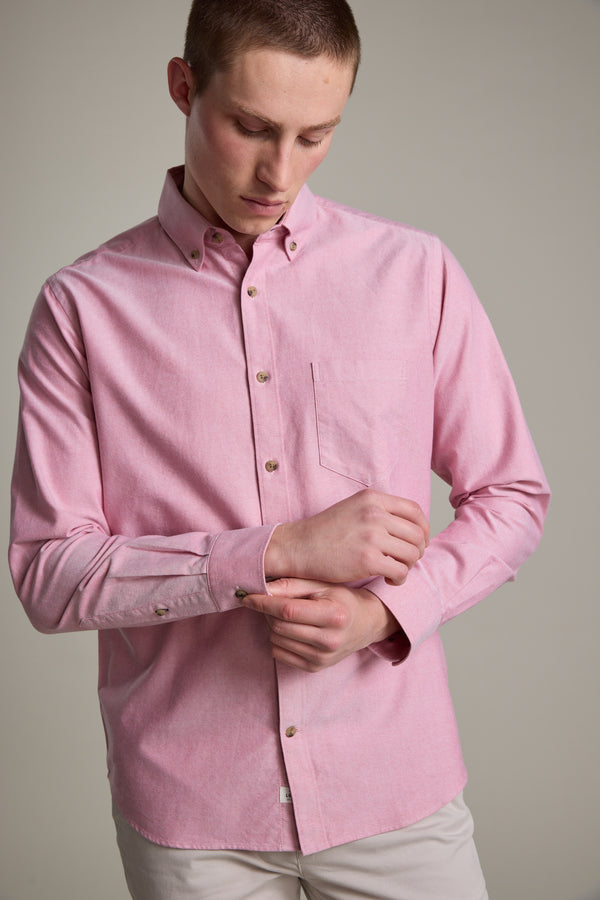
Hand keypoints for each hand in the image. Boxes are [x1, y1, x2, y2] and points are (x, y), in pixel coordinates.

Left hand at [242, 577, 403, 671]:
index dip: (263, 602)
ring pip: (276, 640)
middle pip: (279, 626)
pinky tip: (290, 629)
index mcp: (334, 616)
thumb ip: (293, 585)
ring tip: (284, 614)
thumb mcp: (322, 584)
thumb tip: (262, 588)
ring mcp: (322, 658)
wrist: (365, 624)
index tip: (247, 595)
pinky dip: (277, 639)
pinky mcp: (314, 668)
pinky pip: (279, 653)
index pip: (288, 611)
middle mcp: (329, 641)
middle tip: (270, 600)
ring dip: (271, 624)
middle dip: (266, 611)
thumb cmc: (341, 599)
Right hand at [264, 489, 428, 586]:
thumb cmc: (325, 532)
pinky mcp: (367, 560)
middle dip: (417, 551)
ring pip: (412, 553)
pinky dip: (399, 579)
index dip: (423, 528)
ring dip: (409, 566)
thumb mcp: (354, 508)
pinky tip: (388, 580)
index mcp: (372, 499)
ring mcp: (371, 536)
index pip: (415, 511)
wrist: (298, 547)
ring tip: (395, 571)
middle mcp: (375, 514)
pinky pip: (400, 571)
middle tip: (406, 561)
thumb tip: (412, 527)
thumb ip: (380, 511)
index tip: (419, 541)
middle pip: (417, 534)